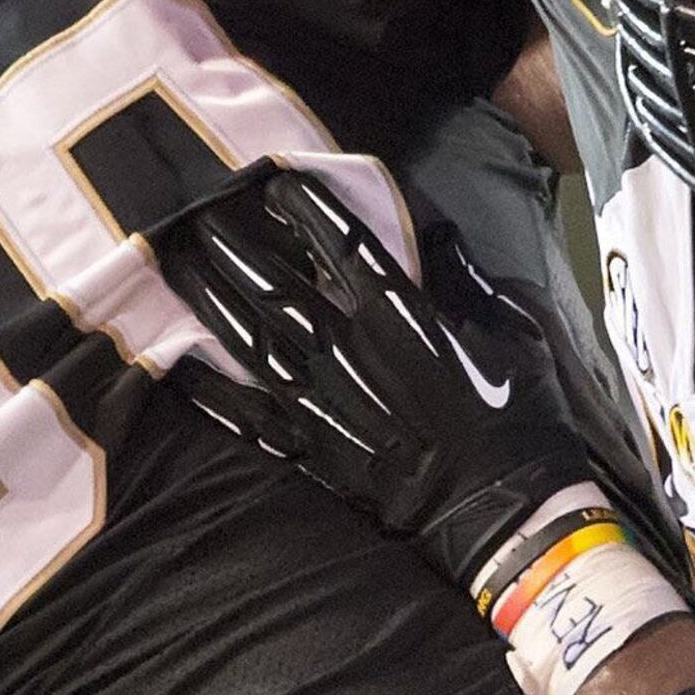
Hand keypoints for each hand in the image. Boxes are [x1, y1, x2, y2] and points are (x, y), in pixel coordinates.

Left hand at [156, 165, 687, 694]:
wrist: (504, 514)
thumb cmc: (520, 417)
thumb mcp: (517, 333)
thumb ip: (468, 279)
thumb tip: (437, 235)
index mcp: (401, 316)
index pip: (339, 244)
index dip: (301, 206)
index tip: (273, 181)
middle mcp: (347, 351)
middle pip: (273, 285)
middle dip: (232, 243)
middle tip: (196, 211)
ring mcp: (321, 402)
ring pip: (247, 339)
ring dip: (207, 297)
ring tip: (174, 261)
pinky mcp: (310, 449)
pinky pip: (245, 416)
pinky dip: (209, 389)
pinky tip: (175, 360)